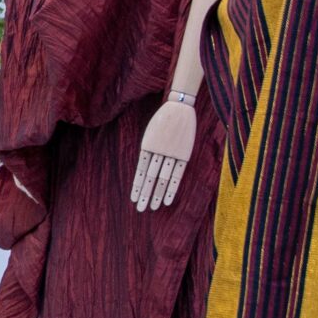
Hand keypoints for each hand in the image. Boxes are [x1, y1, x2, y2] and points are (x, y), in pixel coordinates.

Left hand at [132, 97, 196, 212]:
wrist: (179, 107)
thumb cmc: (163, 119)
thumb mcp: (151, 133)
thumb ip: (149, 150)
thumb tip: (147, 168)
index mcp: (147, 146)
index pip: (141, 171)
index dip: (137, 185)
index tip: (133, 199)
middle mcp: (158, 152)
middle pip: (151, 177)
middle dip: (145, 194)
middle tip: (140, 209)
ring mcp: (172, 153)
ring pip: (163, 178)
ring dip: (157, 194)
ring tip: (152, 207)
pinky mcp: (184, 154)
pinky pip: (177, 175)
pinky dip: (172, 188)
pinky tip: (167, 200)